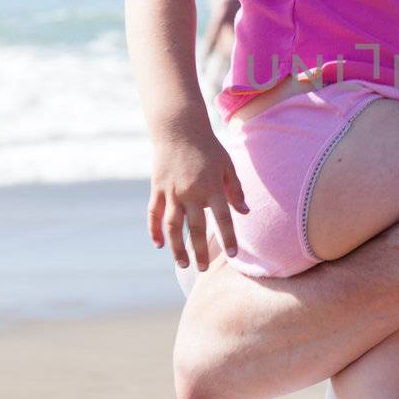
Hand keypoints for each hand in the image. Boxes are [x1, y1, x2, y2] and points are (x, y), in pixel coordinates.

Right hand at [148, 124, 248, 269]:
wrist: (179, 129)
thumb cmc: (208, 148)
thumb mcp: (227, 165)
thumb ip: (235, 190)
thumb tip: (245, 212)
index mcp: (211, 187)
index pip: (223, 219)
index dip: (229, 238)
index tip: (234, 255)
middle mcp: (191, 193)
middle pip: (195, 229)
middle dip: (200, 251)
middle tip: (204, 269)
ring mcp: (171, 192)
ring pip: (172, 227)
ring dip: (176, 248)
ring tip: (183, 264)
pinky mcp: (157, 189)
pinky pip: (154, 214)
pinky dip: (155, 231)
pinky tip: (159, 245)